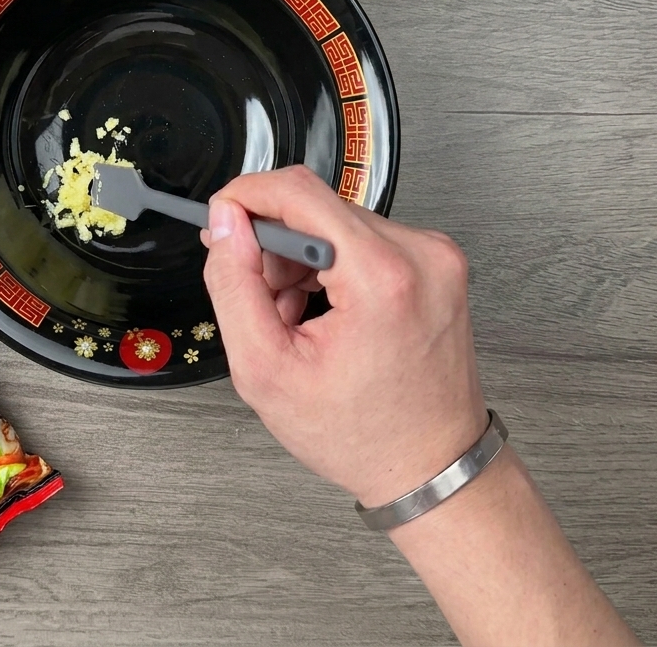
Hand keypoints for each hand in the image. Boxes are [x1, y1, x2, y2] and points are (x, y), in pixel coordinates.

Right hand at [201, 165, 485, 505]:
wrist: (432, 466)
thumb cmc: (361, 435)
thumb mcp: (265, 370)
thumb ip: (233, 285)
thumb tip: (225, 224)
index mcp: (381, 275)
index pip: (297, 190)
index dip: (245, 196)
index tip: (220, 220)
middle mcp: (419, 253)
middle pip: (315, 208)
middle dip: (274, 250)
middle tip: (267, 306)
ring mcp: (434, 255)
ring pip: (335, 223)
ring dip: (302, 262)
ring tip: (301, 322)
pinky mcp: (436, 262)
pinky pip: (363, 239)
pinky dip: (333, 268)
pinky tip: (328, 314)